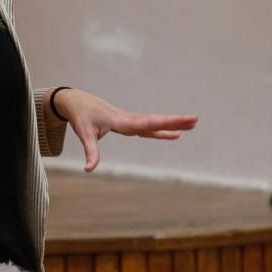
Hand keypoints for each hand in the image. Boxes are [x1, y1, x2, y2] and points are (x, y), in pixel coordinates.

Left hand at [54, 89, 198, 172]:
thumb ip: (90, 152)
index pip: (146, 123)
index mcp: (121, 120)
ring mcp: (129, 120)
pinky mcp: (127, 123)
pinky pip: (148, 128)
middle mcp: (128, 119)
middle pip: (155, 121)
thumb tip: (89, 169)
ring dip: (172, 124)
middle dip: (175, 121)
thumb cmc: (80, 117)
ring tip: (193, 125)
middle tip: (196, 119)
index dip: (165, 124)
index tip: (179, 125)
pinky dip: (161, 130)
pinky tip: (174, 134)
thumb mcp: (84, 134)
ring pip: (154, 124)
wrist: (75, 101)